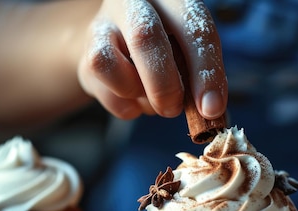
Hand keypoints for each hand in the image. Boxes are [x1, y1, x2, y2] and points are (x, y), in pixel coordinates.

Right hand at [77, 0, 226, 120]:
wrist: (124, 45)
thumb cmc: (169, 50)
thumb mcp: (191, 53)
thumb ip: (202, 75)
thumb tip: (210, 112)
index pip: (194, 27)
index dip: (205, 72)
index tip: (211, 108)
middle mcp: (133, 1)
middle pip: (144, 38)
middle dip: (164, 85)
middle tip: (173, 109)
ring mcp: (103, 25)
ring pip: (109, 64)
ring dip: (138, 94)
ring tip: (152, 99)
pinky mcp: (86, 55)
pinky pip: (105, 90)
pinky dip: (127, 107)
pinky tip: (137, 99)